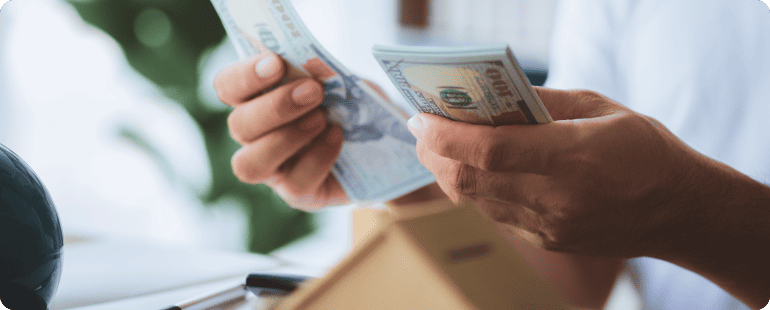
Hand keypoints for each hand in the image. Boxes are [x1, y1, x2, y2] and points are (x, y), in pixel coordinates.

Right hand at [215, 53, 347, 209]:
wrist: (386, 143)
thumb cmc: (354, 105)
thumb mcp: (343, 81)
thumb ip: (324, 73)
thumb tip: (314, 65)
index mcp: (256, 100)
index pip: (228, 87)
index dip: (244, 76)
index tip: (276, 62)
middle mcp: (255, 137)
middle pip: (238, 126)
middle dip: (275, 107)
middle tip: (313, 91)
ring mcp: (273, 170)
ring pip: (250, 165)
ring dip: (286, 138)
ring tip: (321, 118)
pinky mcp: (297, 193)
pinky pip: (294, 183)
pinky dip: (317, 157)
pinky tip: (337, 136)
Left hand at [408, 87, 707, 257]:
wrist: (680, 212)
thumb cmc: (645, 151)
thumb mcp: (601, 108)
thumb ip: (544, 102)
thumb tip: (495, 95)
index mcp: (571, 156)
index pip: (488, 150)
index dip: (446, 135)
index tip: (421, 117)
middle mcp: (554, 197)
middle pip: (468, 180)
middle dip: (433, 154)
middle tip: (422, 129)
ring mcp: (548, 226)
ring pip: (474, 201)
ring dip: (448, 172)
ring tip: (441, 147)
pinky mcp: (547, 241)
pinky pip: (495, 215)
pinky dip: (476, 190)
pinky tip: (476, 170)